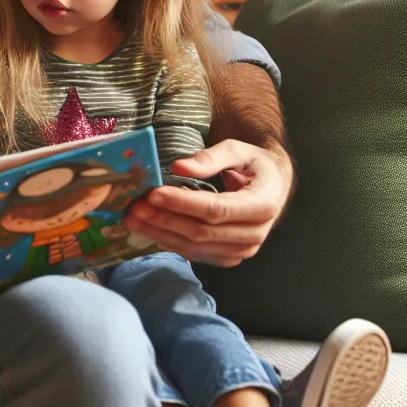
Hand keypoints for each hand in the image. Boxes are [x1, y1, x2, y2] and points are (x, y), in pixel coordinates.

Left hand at [123, 139, 293, 266]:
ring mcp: (243, 249)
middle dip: (164, 220)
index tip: (153, 194)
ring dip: (161, 234)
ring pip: (195, 247)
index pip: (216, 209)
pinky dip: (171, 243)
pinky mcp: (229, 257)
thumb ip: (210, 158)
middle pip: (202, 231)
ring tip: (133, 220)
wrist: (272, 186)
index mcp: (263, 204)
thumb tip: (178, 167)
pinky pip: (197, 254)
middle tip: (134, 208)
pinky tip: (150, 231)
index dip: (182, 203)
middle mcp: (255, 233)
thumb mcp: (238, 150)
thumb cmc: (254, 164)